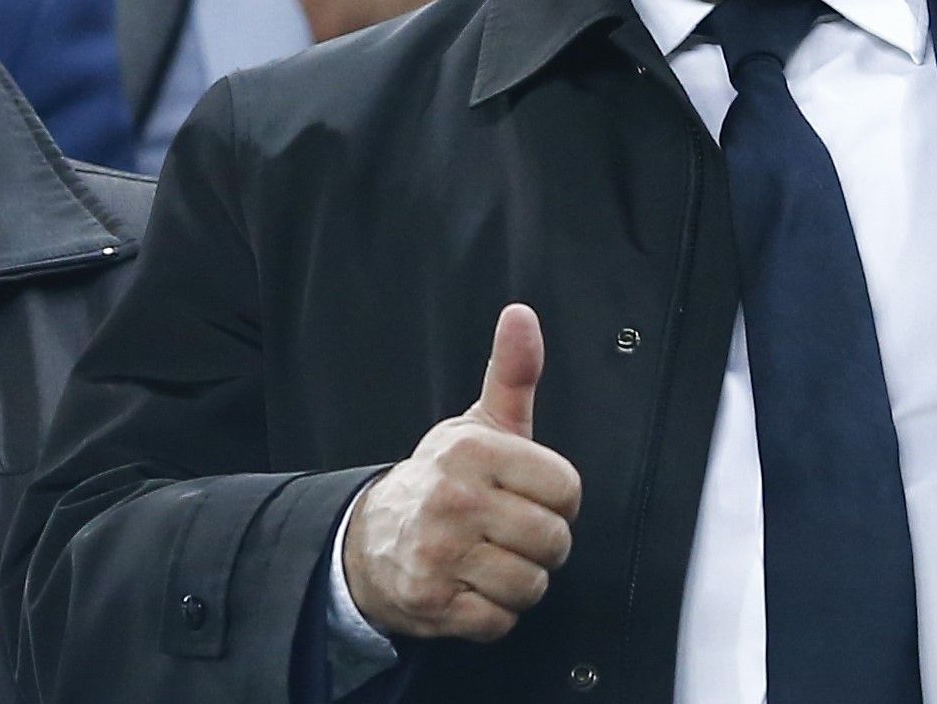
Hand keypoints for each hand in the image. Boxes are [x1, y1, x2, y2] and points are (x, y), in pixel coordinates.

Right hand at [342, 303, 581, 640]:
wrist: (370, 539)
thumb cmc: (443, 478)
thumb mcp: (480, 421)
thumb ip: (513, 371)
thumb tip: (522, 315)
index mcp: (474, 451)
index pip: (566, 488)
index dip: (558, 499)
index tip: (532, 495)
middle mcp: (455, 499)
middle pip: (553, 541)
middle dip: (543, 544)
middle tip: (512, 531)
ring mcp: (440, 553)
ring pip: (530, 585)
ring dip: (520, 581)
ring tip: (492, 559)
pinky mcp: (430, 602)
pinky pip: (499, 621)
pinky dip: (494, 613)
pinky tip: (473, 587)